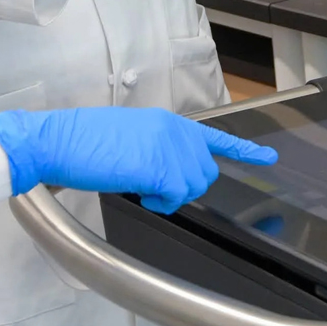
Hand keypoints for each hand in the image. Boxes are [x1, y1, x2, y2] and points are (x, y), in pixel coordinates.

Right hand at [0, 107, 279, 213]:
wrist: (59, 141)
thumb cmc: (81, 144)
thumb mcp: (128, 138)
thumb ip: (155, 149)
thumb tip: (165, 173)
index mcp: (167, 122)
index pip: (214, 138)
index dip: (243, 153)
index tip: (267, 160)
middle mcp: (175, 131)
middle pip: (204, 174)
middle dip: (184, 188)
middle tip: (153, 188)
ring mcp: (170, 147)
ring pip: (192, 188)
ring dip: (169, 196)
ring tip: (139, 185)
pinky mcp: (159, 165)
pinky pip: (175, 197)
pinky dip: (159, 202)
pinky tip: (139, 191)